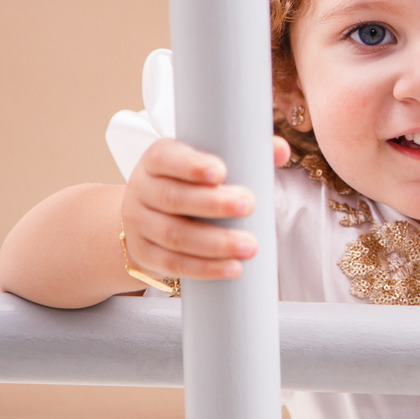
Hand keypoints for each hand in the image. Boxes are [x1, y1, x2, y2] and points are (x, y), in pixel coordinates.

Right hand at [121, 135, 290, 280]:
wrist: (145, 217)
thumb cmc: (188, 184)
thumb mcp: (204, 163)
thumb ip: (246, 151)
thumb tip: (281, 150)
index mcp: (155, 160)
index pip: (164, 158)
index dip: (189, 165)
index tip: (220, 171)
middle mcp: (142, 190)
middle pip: (173, 198)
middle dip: (213, 204)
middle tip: (249, 205)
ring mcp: (139, 225)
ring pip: (174, 235)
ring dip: (215, 243)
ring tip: (250, 246)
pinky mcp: (145, 255)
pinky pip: (173, 264)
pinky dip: (204, 268)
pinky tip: (232, 268)